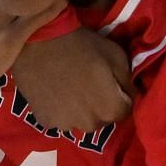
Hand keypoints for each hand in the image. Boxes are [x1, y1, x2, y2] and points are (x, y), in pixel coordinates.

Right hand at [11, 27, 133, 134]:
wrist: (38, 41)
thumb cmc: (82, 45)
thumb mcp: (116, 55)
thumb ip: (127, 81)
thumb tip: (128, 95)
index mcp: (110, 108)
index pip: (123, 112)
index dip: (120, 97)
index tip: (109, 84)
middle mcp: (89, 124)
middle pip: (102, 119)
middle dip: (100, 106)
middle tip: (89, 85)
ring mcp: (66, 124)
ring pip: (80, 121)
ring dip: (80, 110)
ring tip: (71, 89)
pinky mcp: (46, 121)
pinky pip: (60, 119)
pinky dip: (61, 110)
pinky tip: (56, 92)